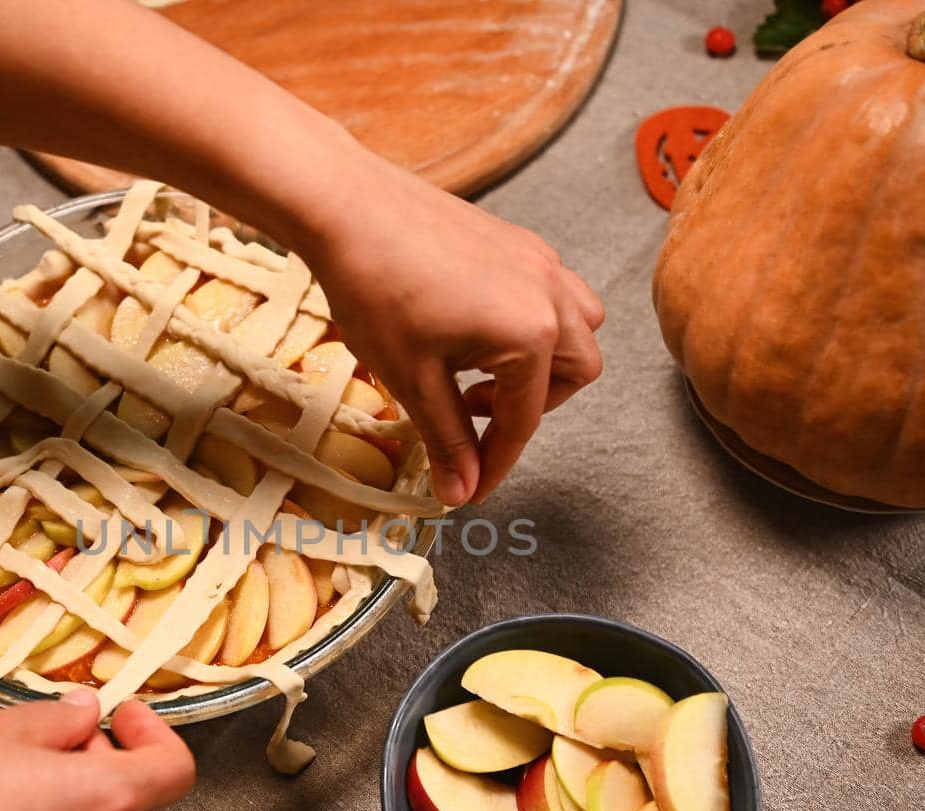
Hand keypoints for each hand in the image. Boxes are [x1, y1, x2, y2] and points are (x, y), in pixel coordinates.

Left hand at [296, 160, 604, 506]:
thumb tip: (462, 491)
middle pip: (576, 372)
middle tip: (475, 417)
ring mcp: (539, 260)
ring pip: (578, 325)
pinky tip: (473, 330)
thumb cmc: (374, 288)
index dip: (494, 463)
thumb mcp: (412, 379)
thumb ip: (447, 439)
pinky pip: (552, 291)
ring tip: (482, 373)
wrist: (346, 205)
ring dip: (545, 362)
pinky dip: (531, 324)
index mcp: (531, 333)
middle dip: (532, 407)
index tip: (469, 489)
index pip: (524, 420)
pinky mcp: (518, 239)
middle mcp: (551, 294)